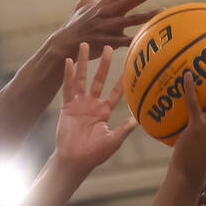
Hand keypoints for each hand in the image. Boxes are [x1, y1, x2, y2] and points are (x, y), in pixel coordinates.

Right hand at [53, 0, 168, 54]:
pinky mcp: (108, 43)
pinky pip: (125, 42)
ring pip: (132, 20)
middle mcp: (109, 12)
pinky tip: (149, 40)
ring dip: (148, 15)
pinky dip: (137, 41)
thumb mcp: (84, 1)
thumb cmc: (77, 23)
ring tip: (164, 11)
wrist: (65, 43)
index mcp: (107, 2)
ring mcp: (109, 28)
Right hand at [56, 43, 136, 169]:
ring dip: (83, 62)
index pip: (116, 92)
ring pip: (82, 79)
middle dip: (104, 63)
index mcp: (104, 111)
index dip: (122, 79)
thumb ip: (123, 129)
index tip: (130, 64)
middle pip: (99, 79)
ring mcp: (79, 104)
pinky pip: (68, 88)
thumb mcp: (112, 141)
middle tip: (108, 46)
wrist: (74, 160)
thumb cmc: (94, 154)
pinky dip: (68, 75)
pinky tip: (68, 61)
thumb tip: (139, 120)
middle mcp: (92, 104)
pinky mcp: (67, 107)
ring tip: (84, 45)